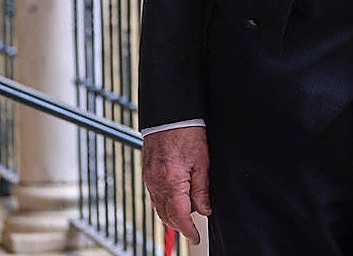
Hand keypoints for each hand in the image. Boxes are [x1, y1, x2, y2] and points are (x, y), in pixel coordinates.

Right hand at [143, 126, 211, 243]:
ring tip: (187, 217)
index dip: (188, 230)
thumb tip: (205, 209)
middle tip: (194, 230)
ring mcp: (149, 180)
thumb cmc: (187, 133)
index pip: (180, 216)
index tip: (195, 238)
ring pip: (159, 208)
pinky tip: (176, 201)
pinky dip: (165, 204)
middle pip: (167, 215)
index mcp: (171, 182)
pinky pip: (155, 197)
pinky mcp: (148, 174)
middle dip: (180, 225)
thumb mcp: (202, 161)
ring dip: (172, 216)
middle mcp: (156, 184)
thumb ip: (202, 189)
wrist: (169, 115)